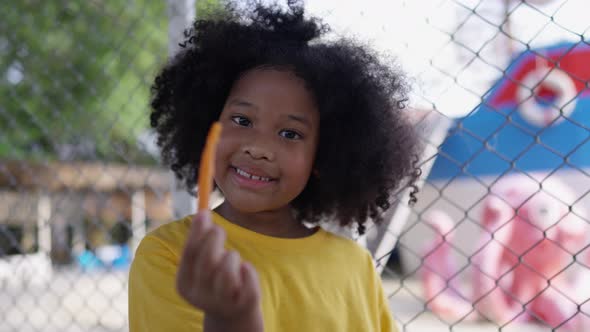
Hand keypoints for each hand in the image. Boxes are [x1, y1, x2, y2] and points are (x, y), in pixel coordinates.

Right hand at [176, 211, 262, 329]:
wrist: (232, 314)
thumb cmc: (216, 280)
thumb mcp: (204, 263)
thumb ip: (200, 241)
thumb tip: (202, 213)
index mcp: (185, 285)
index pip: (189, 253)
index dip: (197, 230)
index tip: (205, 212)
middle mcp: (200, 297)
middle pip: (207, 259)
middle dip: (214, 238)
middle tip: (220, 231)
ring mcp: (222, 303)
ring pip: (228, 268)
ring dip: (232, 256)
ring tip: (233, 260)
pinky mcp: (244, 304)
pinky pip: (248, 275)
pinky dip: (248, 268)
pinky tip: (244, 270)